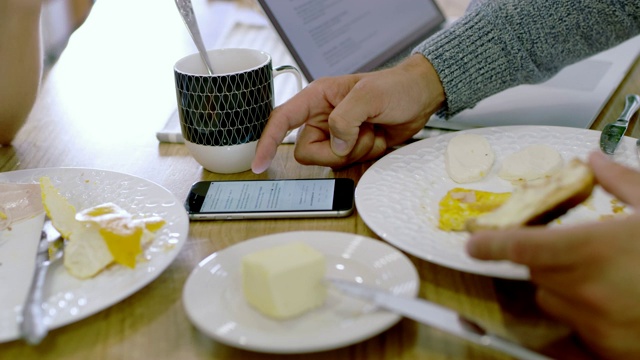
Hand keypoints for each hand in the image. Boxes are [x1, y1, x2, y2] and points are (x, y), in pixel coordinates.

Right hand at [251, 54, 444, 172]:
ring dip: (357, 153)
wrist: (421, 97)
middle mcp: (323, 119)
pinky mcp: (352, 150)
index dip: (267, 141)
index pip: (281, 120)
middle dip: (337, 151)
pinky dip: (365, 160)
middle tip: (362, 133)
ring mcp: (337, 136)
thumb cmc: (396, 87)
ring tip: (374, 132)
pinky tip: (378, 143)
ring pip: (330, 162)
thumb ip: (345, 119)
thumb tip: (335, 143)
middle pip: (308, 152)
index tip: (259, 164)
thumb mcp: (369, 96)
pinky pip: (348, 168)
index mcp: (318, 99)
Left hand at [466, 151, 639, 358]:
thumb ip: (624, 182)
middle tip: (581, 251)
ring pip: (552, 300)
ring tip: (606, 279)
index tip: (473, 243)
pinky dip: (584, 316)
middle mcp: (584, 289)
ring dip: (564, 288)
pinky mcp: (607, 351)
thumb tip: (597, 158)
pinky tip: (614, 304)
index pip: (520, 246)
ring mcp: (595, 324)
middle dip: (547, 259)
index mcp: (592, 249)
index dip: (490, 244)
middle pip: (536, 272)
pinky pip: (574, 330)